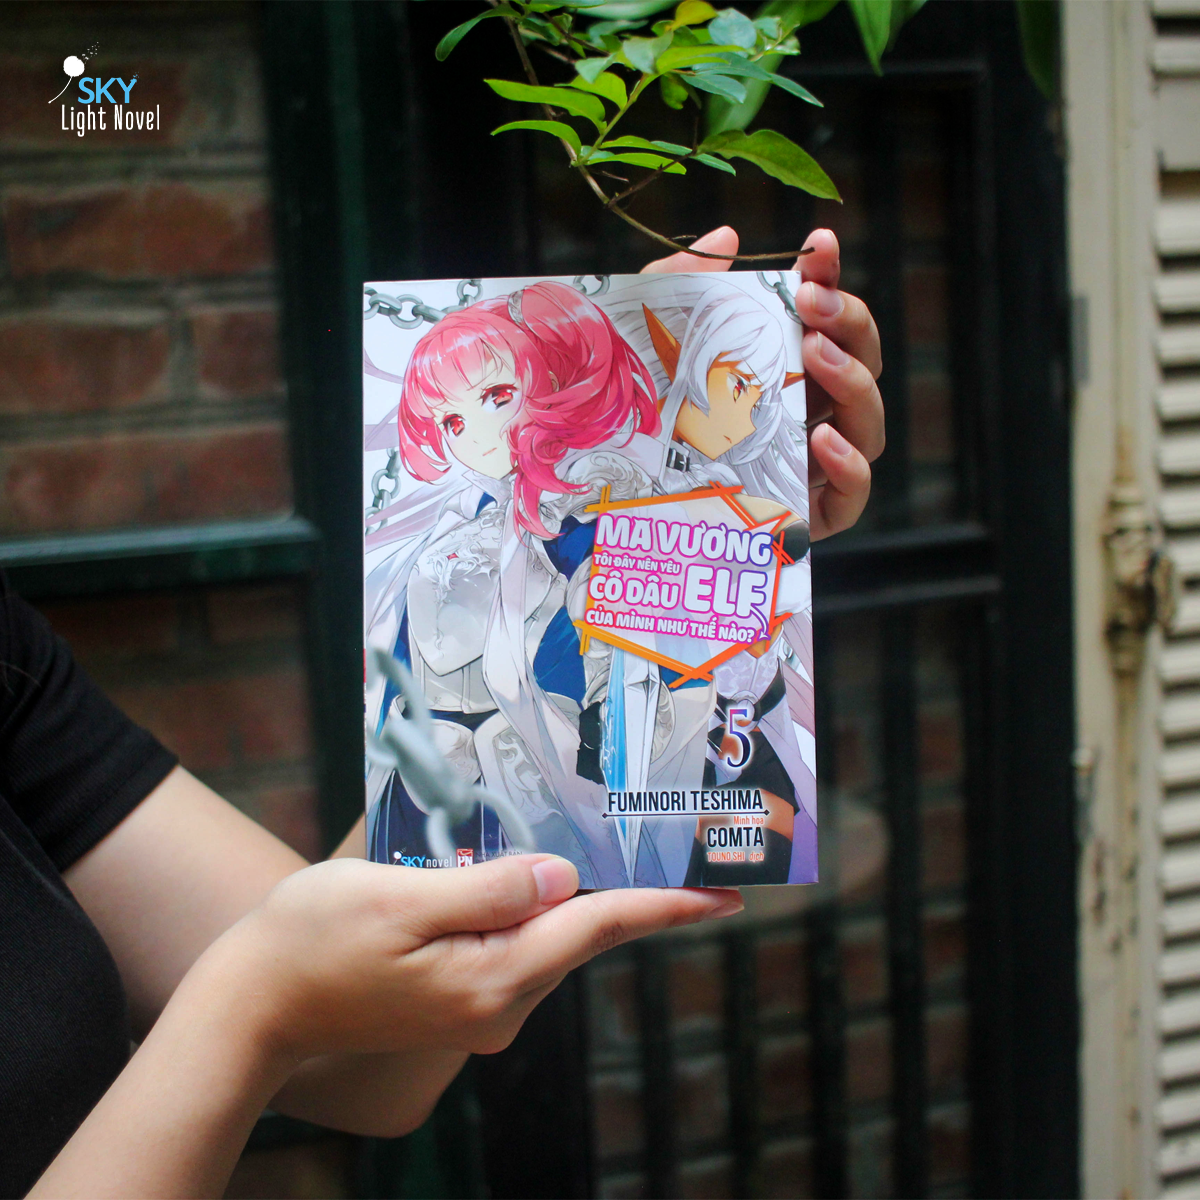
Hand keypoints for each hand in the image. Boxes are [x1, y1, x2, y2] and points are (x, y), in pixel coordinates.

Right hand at [223, 854, 739, 1061]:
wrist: (252, 1006)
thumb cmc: (314, 941)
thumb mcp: (399, 900)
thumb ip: (489, 889)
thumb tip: (563, 877)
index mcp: (492, 978)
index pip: (598, 929)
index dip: (666, 906)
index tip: (726, 894)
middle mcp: (498, 1005)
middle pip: (581, 934)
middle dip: (631, 891)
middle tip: (677, 848)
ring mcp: (479, 1009)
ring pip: (550, 940)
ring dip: (581, 897)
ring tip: (612, 849)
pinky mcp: (459, 1000)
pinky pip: (518, 947)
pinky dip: (538, 911)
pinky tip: (538, 877)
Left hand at [642, 226, 882, 540]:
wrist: (620, 503)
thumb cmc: (644, 419)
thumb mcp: (653, 347)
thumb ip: (682, 288)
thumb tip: (727, 237)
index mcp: (784, 368)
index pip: (827, 315)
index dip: (829, 276)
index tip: (817, 245)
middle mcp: (809, 412)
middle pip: (863, 361)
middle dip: (849, 322)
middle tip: (811, 304)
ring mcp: (814, 465)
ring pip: (868, 421)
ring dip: (853, 381)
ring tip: (815, 355)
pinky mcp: (809, 516)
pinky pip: (853, 497)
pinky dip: (852, 465)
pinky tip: (824, 438)